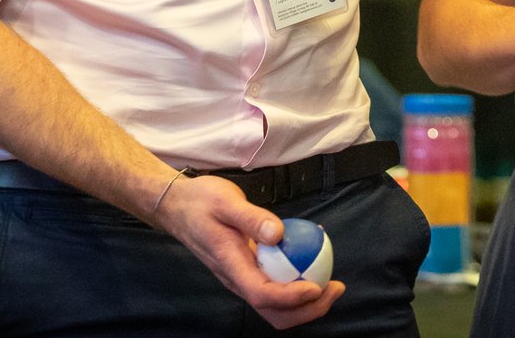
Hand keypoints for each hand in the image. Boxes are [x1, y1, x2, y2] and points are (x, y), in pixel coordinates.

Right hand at [158, 175, 343, 327]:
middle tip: (336, 288)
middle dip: (308, 310)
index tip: (317, 286)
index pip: (261, 294)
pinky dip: (297, 286)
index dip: (291, 297)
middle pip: (273, 313)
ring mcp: (241, 279)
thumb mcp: (226, 201)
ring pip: (275, 307)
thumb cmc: (201, 201)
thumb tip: (279, 233)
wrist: (178, 207)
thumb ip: (252, 218)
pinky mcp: (247, 272)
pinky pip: (274, 289)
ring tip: (332, 283)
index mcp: (230, 265)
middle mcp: (236, 279)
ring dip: (306, 304)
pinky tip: (314, 263)